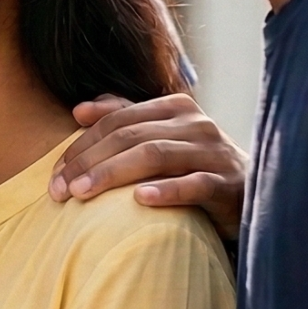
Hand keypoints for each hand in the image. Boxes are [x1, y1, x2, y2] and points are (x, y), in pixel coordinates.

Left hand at [50, 93, 247, 240]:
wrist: (253, 197)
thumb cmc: (196, 168)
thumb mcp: (161, 139)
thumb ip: (125, 119)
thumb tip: (78, 110)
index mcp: (175, 108)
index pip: (115, 121)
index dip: (80, 146)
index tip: (54, 175)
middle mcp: (196, 124)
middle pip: (130, 136)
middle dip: (88, 163)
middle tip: (59, 190)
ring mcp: (214, 152)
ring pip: (155, 155)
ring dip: (113, 174)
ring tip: (82, 194)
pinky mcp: (230, 184)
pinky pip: (195, 185)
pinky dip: (166, 191)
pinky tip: (139, 200)